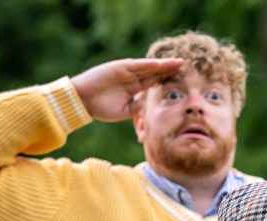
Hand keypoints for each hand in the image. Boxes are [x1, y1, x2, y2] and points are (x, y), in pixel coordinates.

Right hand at [70, 58, 184, 121]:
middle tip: (184, 65)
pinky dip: (150, 65)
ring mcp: (126, 71)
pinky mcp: (119, 67)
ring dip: (164, 64)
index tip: (181, 78)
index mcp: (133, 88)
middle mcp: (131, 78)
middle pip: (154, 72)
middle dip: (169, 69)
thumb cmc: (100, 108)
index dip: (166, 79)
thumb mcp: (123, 112)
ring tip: (178, 62)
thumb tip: (146, 105)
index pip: (154, 82)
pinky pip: (138, 66)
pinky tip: (162, 64)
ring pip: (149, 67)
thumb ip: (136, 109)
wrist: (82, 101)